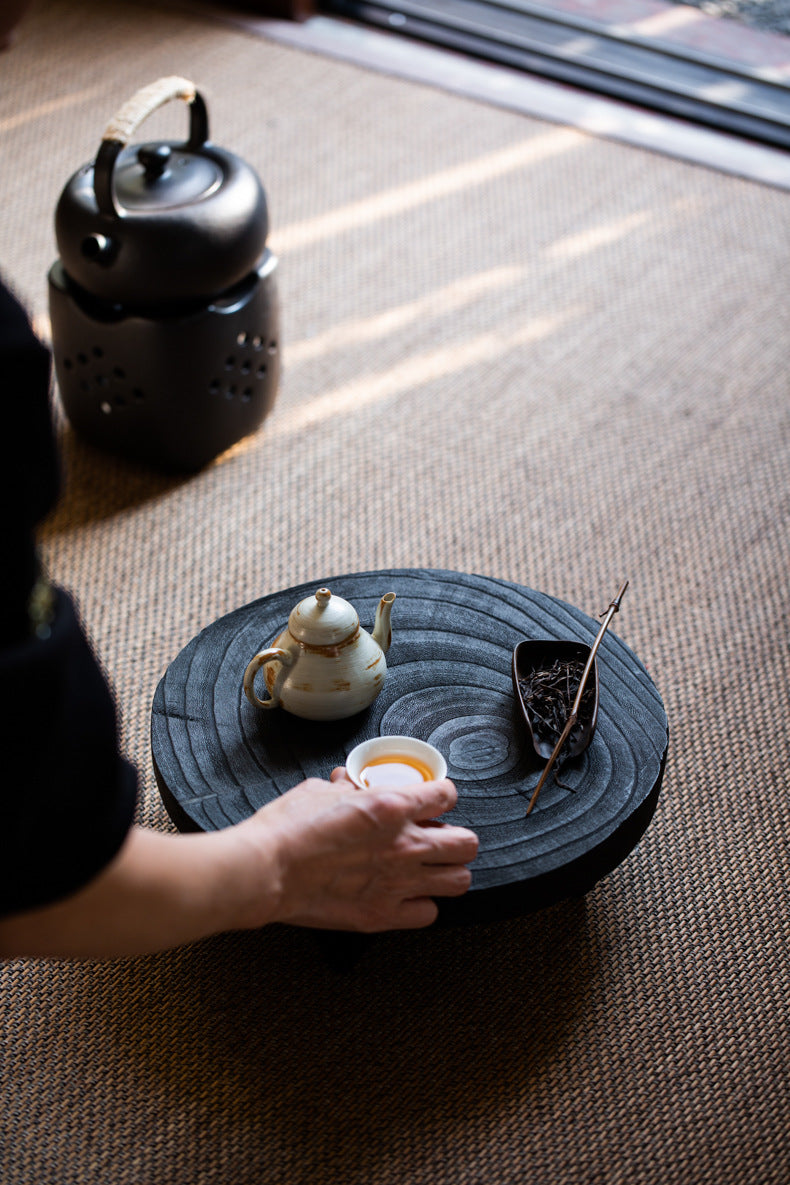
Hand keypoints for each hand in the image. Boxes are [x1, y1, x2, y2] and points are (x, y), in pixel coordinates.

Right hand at [240, 769, 478, 931]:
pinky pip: (428, 914)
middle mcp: (404, 844)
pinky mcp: (383, 915)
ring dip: (447, 873)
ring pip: (460, 880)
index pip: (447, 796)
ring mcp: (397, 882)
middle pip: (467, 843)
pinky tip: (405, 897)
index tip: (435, 802)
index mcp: (391, 806)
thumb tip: (348, 785)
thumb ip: (345, 788)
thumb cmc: (287, 829)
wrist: (266, 870)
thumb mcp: (318, 791)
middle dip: (457, 839)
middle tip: (439, 838)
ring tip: (431, 870)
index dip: (442, 797)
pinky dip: (421, 906)